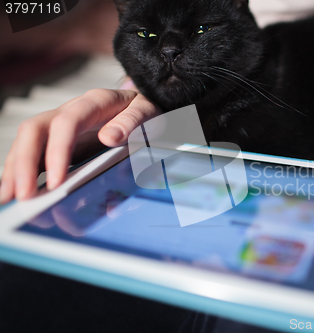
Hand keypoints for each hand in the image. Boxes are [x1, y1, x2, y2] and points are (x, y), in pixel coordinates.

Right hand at [0, 88, 160, 203]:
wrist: (140, 103)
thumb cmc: (143, 108)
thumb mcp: (148, 112)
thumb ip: (132, 122)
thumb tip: (109, 137)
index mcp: (94, 102)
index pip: (66, 123)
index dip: (57, 152)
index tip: (57, 182)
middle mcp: (70, 111)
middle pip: (35, 130)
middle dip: (25, 163)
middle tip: (24, 195)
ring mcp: (59, 125)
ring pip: (26, 142)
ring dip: (15, 170)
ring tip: (8, 198)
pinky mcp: (56, 140)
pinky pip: (32, 153)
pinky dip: (20, 171)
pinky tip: (12, 191)